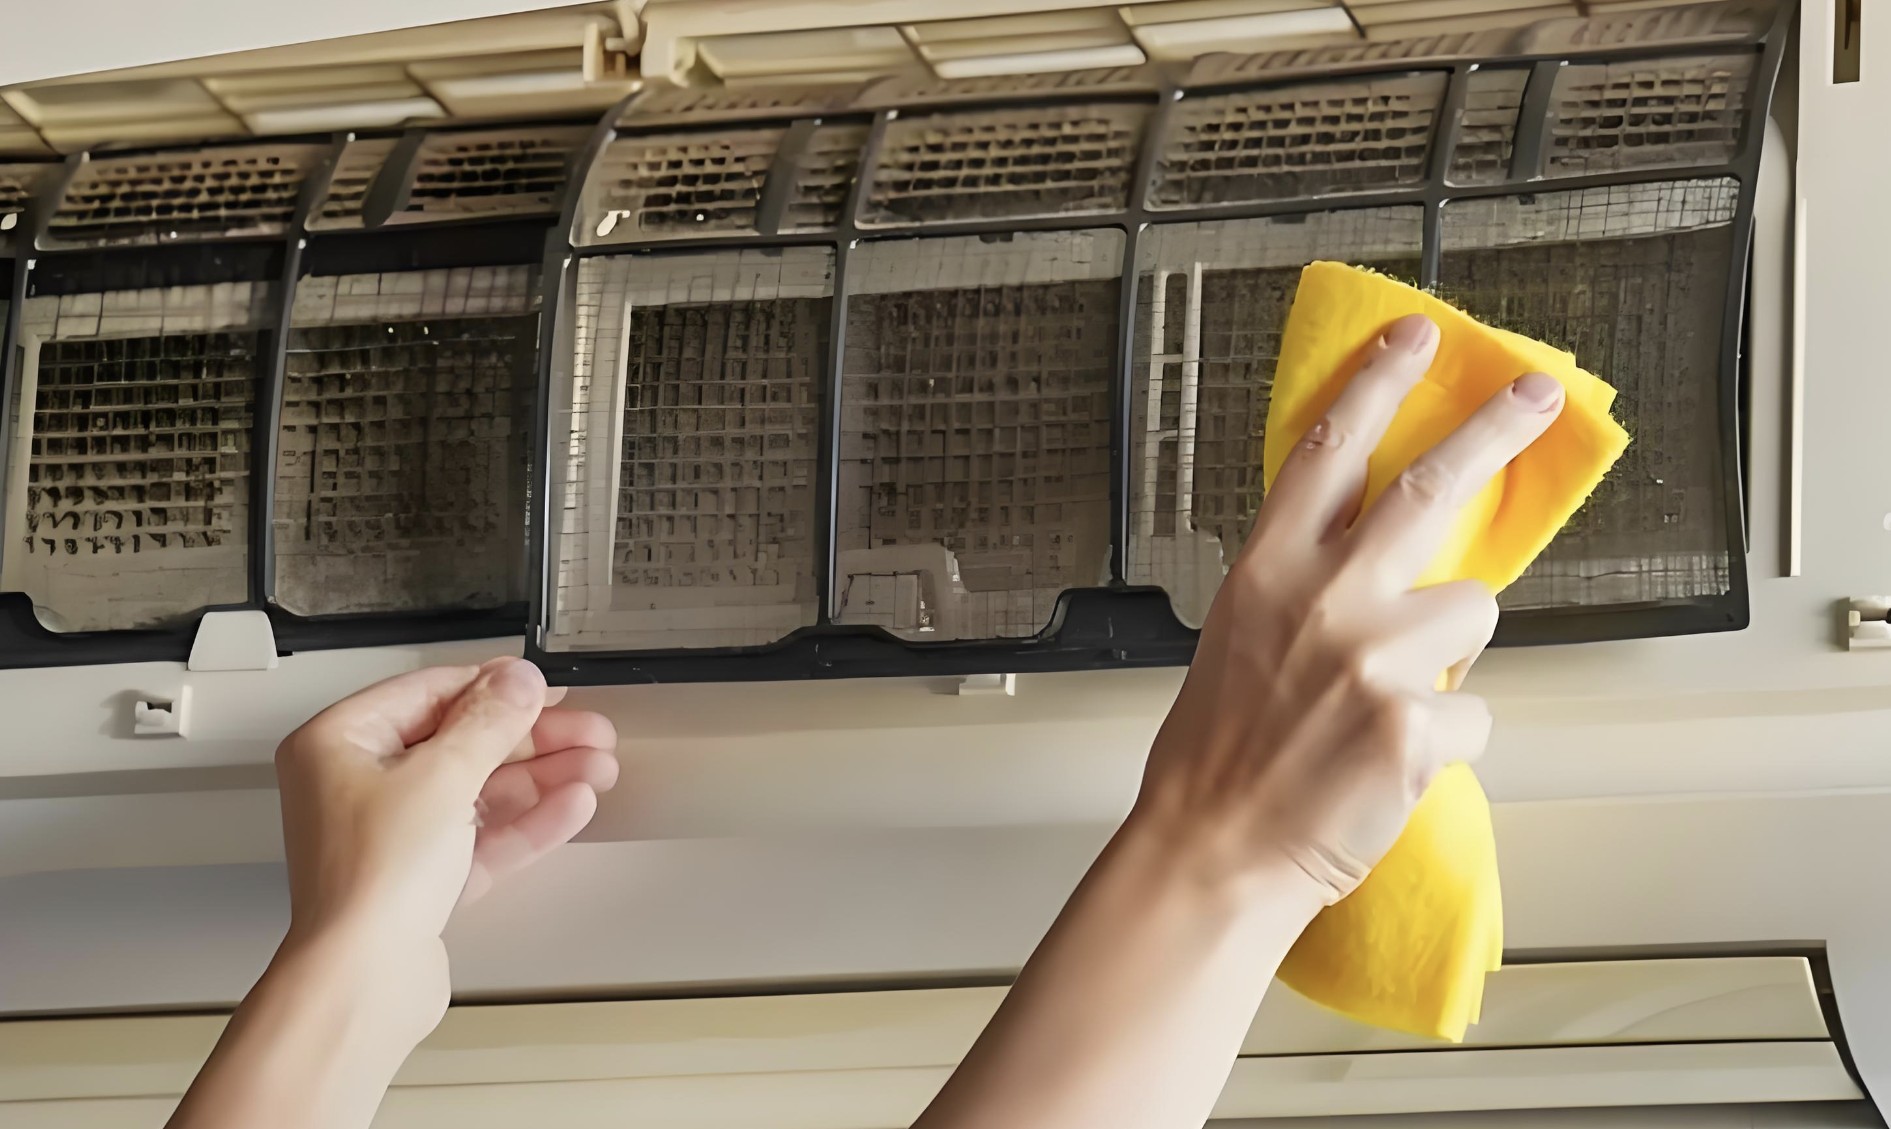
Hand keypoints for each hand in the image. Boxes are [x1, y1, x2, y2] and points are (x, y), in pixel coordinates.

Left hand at [273, 658, 617, 1019]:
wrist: (364, 980)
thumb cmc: (372, 879)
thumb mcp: (442, 776)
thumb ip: (489, 721)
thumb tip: (519, 680)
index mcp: (340, 742)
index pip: (430, 692)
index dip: (496, 686)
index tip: (550, 688)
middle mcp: (359, 784)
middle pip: (461, 742)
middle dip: (534, 738)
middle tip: (593, 732)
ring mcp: (392, 834)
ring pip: (479, 790)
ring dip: (542, 777)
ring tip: (600, 768)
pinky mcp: (423, 879)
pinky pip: (482, 836)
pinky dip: (527, 820)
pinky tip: (574, 805)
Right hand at [1136, 314, 1563, 904]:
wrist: (1215, 846)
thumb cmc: (1220, 753)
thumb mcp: (1240, 637)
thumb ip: (1307, 584)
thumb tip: (1389, 562)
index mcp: (1268, 569)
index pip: (1330, 450)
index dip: (1377, 382)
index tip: (1416, 338)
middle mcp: (1324, 596)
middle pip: (1429, 486)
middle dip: (1493, 429)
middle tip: (1535, 395)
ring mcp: (1374, 655)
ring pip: (1472, 612)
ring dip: (1450, 653)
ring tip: (1391, 700)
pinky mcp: (1416, 720)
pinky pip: (1475, 713)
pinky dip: (1447, 740)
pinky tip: (1392, 761)